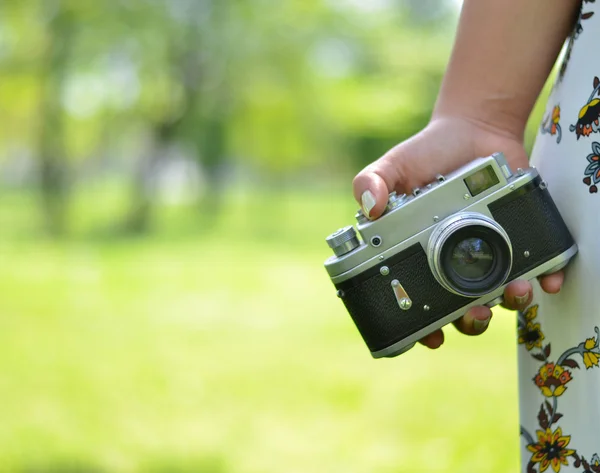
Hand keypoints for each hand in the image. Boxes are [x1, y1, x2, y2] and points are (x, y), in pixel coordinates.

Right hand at [352, 116, 563, 348]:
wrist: (473, 129)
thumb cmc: (426, 153)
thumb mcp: (393, 166)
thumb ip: (372, 181)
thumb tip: (368, 207)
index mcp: (417, 254)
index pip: (417, 302)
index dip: (422, 327)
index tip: (430, 337)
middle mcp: (452, 260)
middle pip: (462, 308)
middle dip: (470, 321)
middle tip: (474, 315)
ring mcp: (487, 251)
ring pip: (499, 293)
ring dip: (508, 302)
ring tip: (512, 292)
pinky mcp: (518, 235)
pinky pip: (535, 265)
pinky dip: (545, 278)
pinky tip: (547, 280)